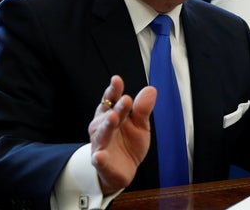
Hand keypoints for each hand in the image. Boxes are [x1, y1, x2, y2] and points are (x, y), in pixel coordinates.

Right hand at [89, 76, 155, 194]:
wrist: (124, 170)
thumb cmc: (129, 143)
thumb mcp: (140, 125)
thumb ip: (143, 109)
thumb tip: (151, 89)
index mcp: (111, 114)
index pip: (111, 100)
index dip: (113, 90)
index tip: (117, 80)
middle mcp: (102, 127)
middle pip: (108, 115)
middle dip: (116, 107)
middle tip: (126, 100)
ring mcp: (101, 144)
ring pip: (102, 134)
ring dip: (106, 126)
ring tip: (113, 118)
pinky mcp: (101, 162)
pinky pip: (98, 159)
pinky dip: (99, 157)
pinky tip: (100, 156)